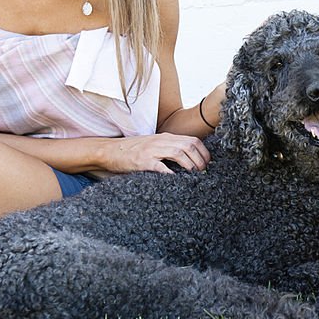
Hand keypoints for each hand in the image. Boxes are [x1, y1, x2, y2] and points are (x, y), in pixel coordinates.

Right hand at [95, 133, 210, 173]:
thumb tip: (189, 160)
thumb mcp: (154, 145)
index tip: (208, 164)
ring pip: (178, 152)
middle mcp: (161, 141)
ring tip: (194, 175)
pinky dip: (171, 173)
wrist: (109, 151)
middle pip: (189, 145)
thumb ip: (169, 149)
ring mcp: (151, 150)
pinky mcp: (142, 161)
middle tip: (203, 172)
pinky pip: (160, 166)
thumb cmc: (133, 151)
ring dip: (190, 165)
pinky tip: (176, 180)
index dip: (204, 152)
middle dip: (200, 160)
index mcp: (166, 137)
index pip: (192, 140)